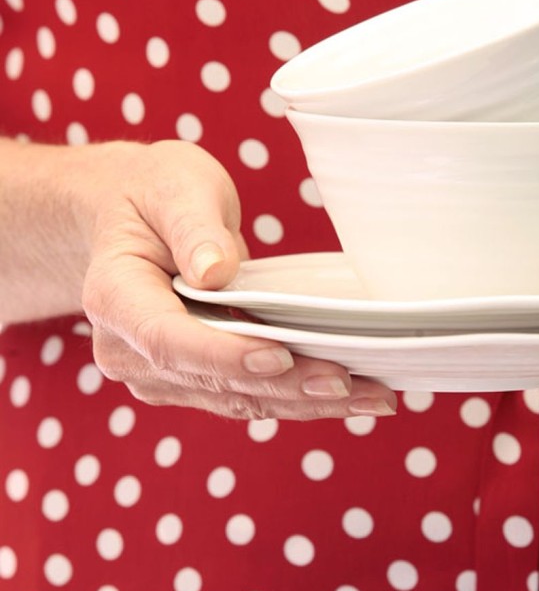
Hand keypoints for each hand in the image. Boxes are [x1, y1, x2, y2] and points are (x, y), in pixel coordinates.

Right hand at [81, 141, 397, 420]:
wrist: (129, 217)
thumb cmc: (153, 194)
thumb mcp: (174, 187)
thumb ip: (194, 227)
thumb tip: (215, 272)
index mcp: (115, 299)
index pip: (169, 340)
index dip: (226, 355)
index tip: (280, 356)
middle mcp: (129, 352)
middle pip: (214, 380)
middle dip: (287, 386)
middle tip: (352, 384)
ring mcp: (160, 375)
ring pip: (239, 399)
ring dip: (306, 403)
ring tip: (372, 397)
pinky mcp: (194, 382)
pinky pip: (249, 396)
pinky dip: (300, 398)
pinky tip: (352, 395)